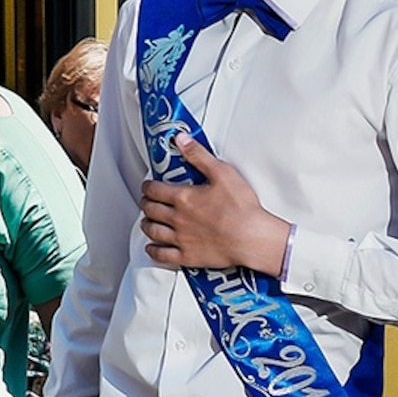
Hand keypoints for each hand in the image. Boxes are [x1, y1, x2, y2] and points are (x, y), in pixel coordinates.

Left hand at [140, 137, 292, 275]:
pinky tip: (152, 246)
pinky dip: (153, 250)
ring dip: (147, 224)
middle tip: (147, 200)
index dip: (148, 186)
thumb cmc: (241, 208)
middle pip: (151, 210)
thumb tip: (182, 140)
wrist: (251, 238)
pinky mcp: (188, 256)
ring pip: (153, 231)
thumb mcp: (222, 172)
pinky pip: (162, 255)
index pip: (154, 190)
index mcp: (183, 198)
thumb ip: (199, 155)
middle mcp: (177, 219)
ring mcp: (181, 239)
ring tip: (147, 220)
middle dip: (146, 203)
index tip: (148, 185)